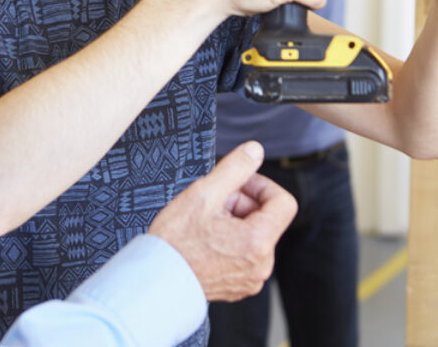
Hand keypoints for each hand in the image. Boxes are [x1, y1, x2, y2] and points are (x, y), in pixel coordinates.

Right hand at [148, 141, 297, 300]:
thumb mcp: (205, 193)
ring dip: (235, 220)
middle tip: (214, 201)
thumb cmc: (175, 242)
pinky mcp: (239, 286)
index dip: (262, 185)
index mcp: (258, 242)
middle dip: (242, 203)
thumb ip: (235, 167)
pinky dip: (231, 240)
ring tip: (206, 221)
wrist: (154, 281)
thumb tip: (255, 150)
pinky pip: (246, 254)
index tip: (239, 184)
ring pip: (255, 234)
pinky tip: (206, 239)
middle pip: (267, 217)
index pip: (283, 202)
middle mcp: (261, 265)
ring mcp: (251, 279)